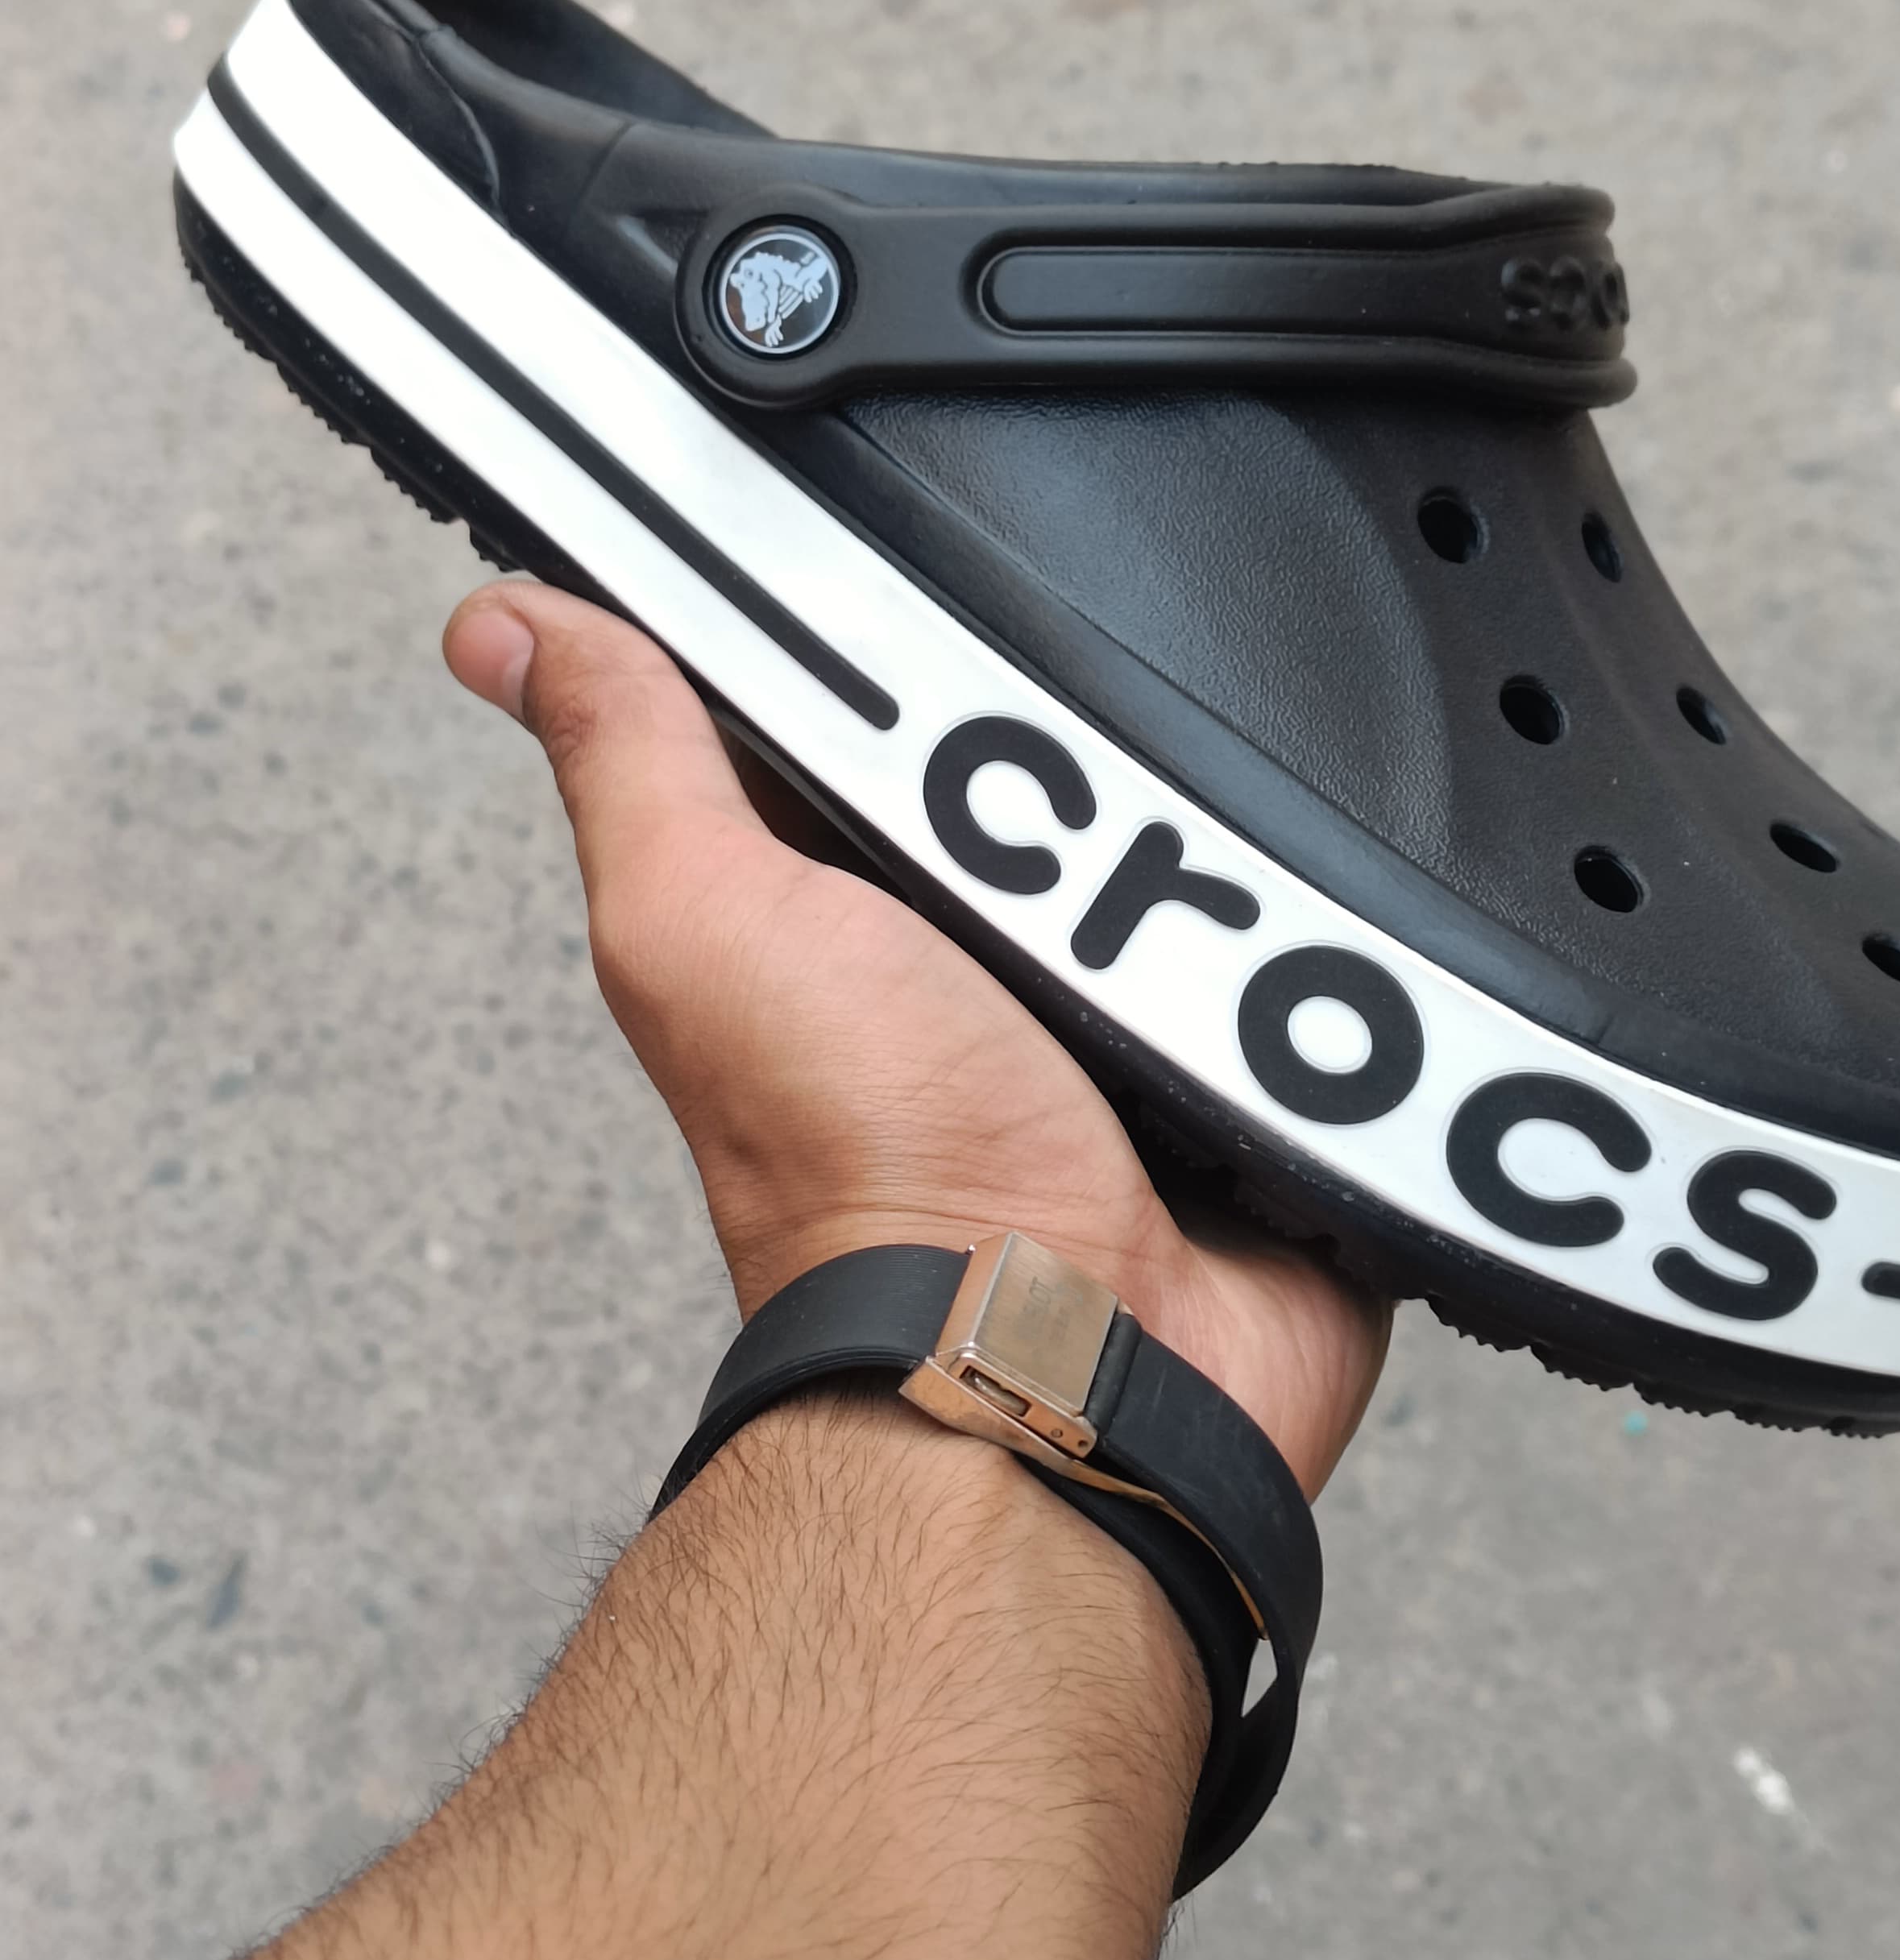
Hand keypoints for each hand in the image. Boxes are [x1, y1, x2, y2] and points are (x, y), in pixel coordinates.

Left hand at [443, 581, 1390, 1494]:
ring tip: (1204, 903)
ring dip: (1236, 853)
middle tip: (1093, 825)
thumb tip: (501, 626)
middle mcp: (989, 954)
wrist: (1065, 1355)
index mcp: (843, 896)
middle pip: (1086, 761)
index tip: (965, 604)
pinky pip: (1334, 959)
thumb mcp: (705, 918)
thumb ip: (630, 761)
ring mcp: (1135, 1019)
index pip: (890, 695)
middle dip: (1116, 756)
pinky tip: (1305, 947)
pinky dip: (1339, 947)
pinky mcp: (1260, 1074)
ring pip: (1223, 849)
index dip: (925, 639)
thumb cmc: (871, 1172)